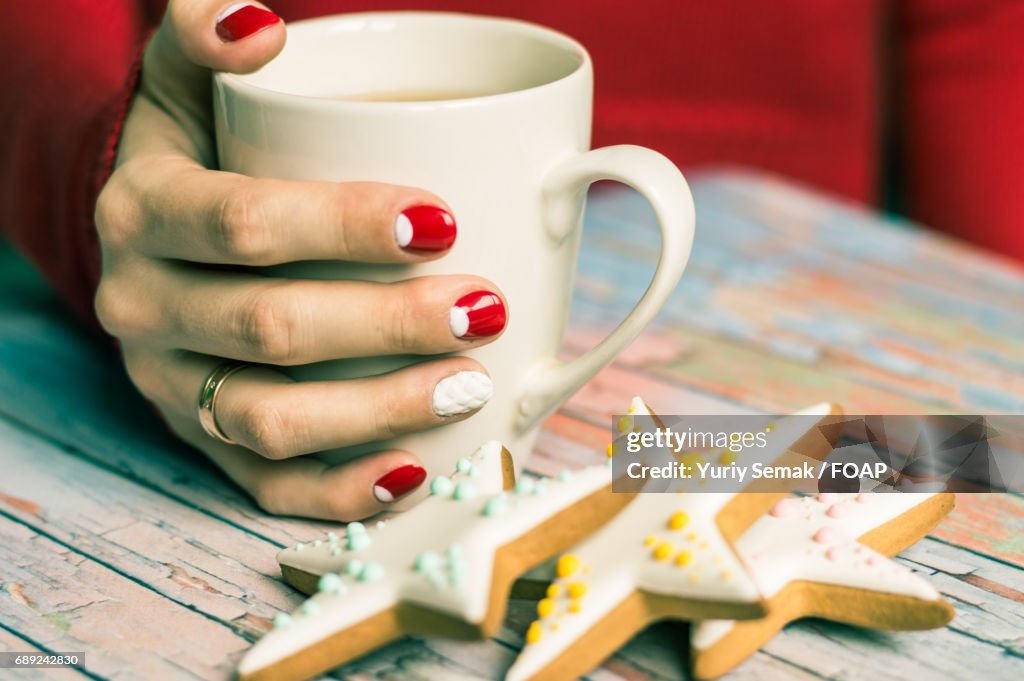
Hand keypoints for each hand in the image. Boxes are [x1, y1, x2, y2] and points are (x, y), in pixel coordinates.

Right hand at [93, 1, 506, 519]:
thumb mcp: (188, 83)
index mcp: (145, 213)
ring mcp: (172, 386)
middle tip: (484, 308)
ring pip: (270, 420)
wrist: (154, 240)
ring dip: (378, 411)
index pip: (244, 225)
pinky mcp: (201, 441)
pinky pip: (263, 486)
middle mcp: (145, 308)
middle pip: (269, 328)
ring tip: (470, 384)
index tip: (443, 219)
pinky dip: (339, 491)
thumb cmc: (200, 155)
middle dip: (386, 323)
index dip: (343, 225)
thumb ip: (203, 37)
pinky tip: (413, 472)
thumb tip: (257, 22)